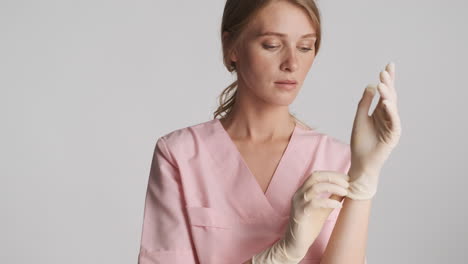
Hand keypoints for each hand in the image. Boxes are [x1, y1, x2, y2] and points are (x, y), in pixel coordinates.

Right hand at [252, 171, 349, 263]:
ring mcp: (298, 203)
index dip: (332, 174)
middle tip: (347, 183)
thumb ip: (332, 199)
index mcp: (303, 191)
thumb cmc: (309, 226)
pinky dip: (328, 202)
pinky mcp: (300, 213)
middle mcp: (299, 194)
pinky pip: (314, 203)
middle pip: (315, 177)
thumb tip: (346, 190)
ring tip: (345, 192)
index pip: (317, 175)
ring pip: (315, 187)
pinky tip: (339, 205)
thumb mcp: (323, 210)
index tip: (347, 178)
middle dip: (333, 177)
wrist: (296, 243)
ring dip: (333, 187)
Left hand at [347, 62, 401, 199]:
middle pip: (390, 96)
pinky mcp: (393, 135)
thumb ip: (364, 103)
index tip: (388, 66)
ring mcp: (392, 125)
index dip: (388, 80)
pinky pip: (394, 121)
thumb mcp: (359, 118)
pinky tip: (386, 102)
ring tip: (382, 83)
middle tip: (384, 71)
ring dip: (388, 94)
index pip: (385, 93)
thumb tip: (370, 85)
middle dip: (388, 83)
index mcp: (380, 111)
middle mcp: (388, 116)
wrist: (360, 161)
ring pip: (392, 106)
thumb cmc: (360, 141)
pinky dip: (391, 111)